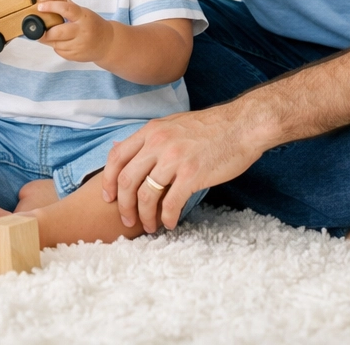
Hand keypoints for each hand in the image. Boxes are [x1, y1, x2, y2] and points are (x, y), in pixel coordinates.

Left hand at [38, 0, 113, 63]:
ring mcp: (80, 45)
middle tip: (37, 27)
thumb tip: (41, 0)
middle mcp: (82, 31)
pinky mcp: (77, 56)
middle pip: (57, 32)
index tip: (40, 6)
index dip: (51, 6)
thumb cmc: (90, 23)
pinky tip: (62, 42)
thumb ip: (62, 2)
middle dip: (44, 31)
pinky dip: (56, 46)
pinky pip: (59, 51)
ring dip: (48, 39)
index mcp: (83, 16)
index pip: (66, 9)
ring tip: (51, 34)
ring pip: (56, 44)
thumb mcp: (80, 10)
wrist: (107, 42)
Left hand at [100, 106, 264, 231]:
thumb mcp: (173, 124)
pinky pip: (171, 203)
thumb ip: (152, 138)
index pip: (117, 156)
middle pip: (126, 179)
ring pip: (146, 194)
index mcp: (151, 131)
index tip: (108, 197)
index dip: (107, 179)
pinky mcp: (193, 174)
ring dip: (144, 216)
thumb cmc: (210, 128)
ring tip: (150, 226)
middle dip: (123, 204)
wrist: (241, 125)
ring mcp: (175, 158)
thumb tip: (130, 152)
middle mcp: (158, 142)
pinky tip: (170, 223)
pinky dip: (167, 218)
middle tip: (126, 219)